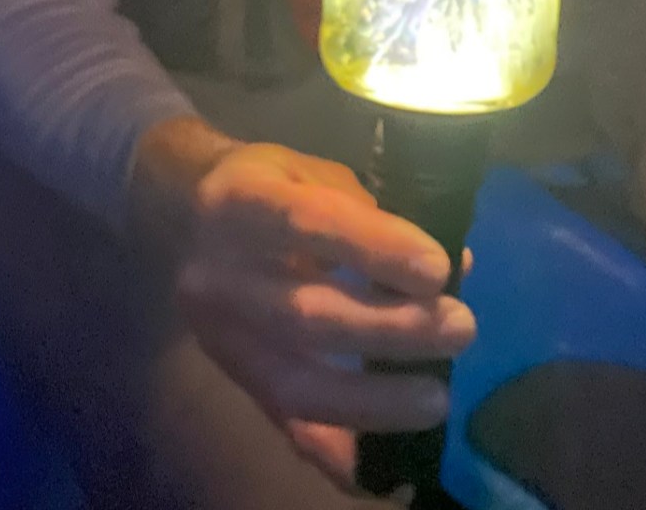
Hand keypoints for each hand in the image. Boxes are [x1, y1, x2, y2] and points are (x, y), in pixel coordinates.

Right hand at [166, 137, 476, 486]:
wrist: (186, 212)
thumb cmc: (270, 183)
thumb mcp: (312, 170)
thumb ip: (375, 211)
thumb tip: (454, 263)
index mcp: (241, 201)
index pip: (310, 224)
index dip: (375, 247)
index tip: (438, 268)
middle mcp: (219, 273)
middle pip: (305, 314)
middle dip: (391, 329)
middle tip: (460, 327)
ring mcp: (220, 335)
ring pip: (294, 382)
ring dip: (373, 399)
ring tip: (436, 399)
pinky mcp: (233, 377)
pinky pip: (284, 424)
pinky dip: (337, 455)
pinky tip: (387, 474)